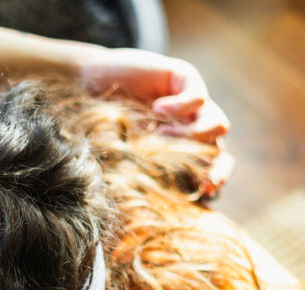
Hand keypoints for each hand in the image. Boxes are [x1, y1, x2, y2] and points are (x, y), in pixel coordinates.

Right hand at [77, 47, 232, 195]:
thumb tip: (180, 198)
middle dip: (216, 166)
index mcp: (182, 147)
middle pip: (220, 149)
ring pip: (218, 125)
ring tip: (162, 135)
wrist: (83, 83)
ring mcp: (192, 103)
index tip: (206, 192)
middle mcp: (191, 126)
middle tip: (206, 180)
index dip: (213, 180)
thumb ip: (153, 172)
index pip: (209, 167)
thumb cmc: (102, 124)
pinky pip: (198, 98)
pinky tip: (156, 108)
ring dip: (194, 136)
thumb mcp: (128, 155)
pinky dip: (180, 107)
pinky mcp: (186, 77)